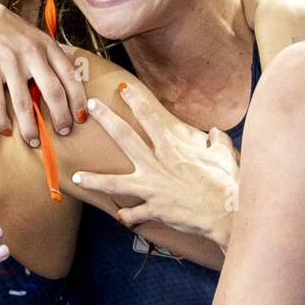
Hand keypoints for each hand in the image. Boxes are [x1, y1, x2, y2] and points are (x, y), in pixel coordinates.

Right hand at [0, 0, 86, 143]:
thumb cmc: (4, 28)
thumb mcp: (33, 35)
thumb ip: (47, 56)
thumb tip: (63, 84)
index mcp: (46, 45)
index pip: (70, 75)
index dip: (78, 100)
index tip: (81, 118)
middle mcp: (31, 52)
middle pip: (53, 91)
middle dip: (60, 117)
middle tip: (63, 132)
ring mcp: (8, 60)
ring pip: (24, 102)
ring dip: (30, 127)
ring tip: (32, 141)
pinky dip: (1, 119)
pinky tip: (5, 129)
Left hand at [73, 89, 239, 247]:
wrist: (226, 214)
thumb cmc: (227, 184)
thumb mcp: (224, 157)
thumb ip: (217, 142)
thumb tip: (215, 132)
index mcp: (173, 149)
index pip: (150, 118)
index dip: (135, 100)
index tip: (121, 88)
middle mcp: (157, 165)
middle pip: (125, 138)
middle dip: (106, 120)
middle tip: (90, 107)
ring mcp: (152, 188)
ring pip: (116, 183)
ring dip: (95, 180)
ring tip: (77, 176)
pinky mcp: (153, 209)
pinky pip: (135, 214)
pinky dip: (128, 216)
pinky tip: (121, 216)